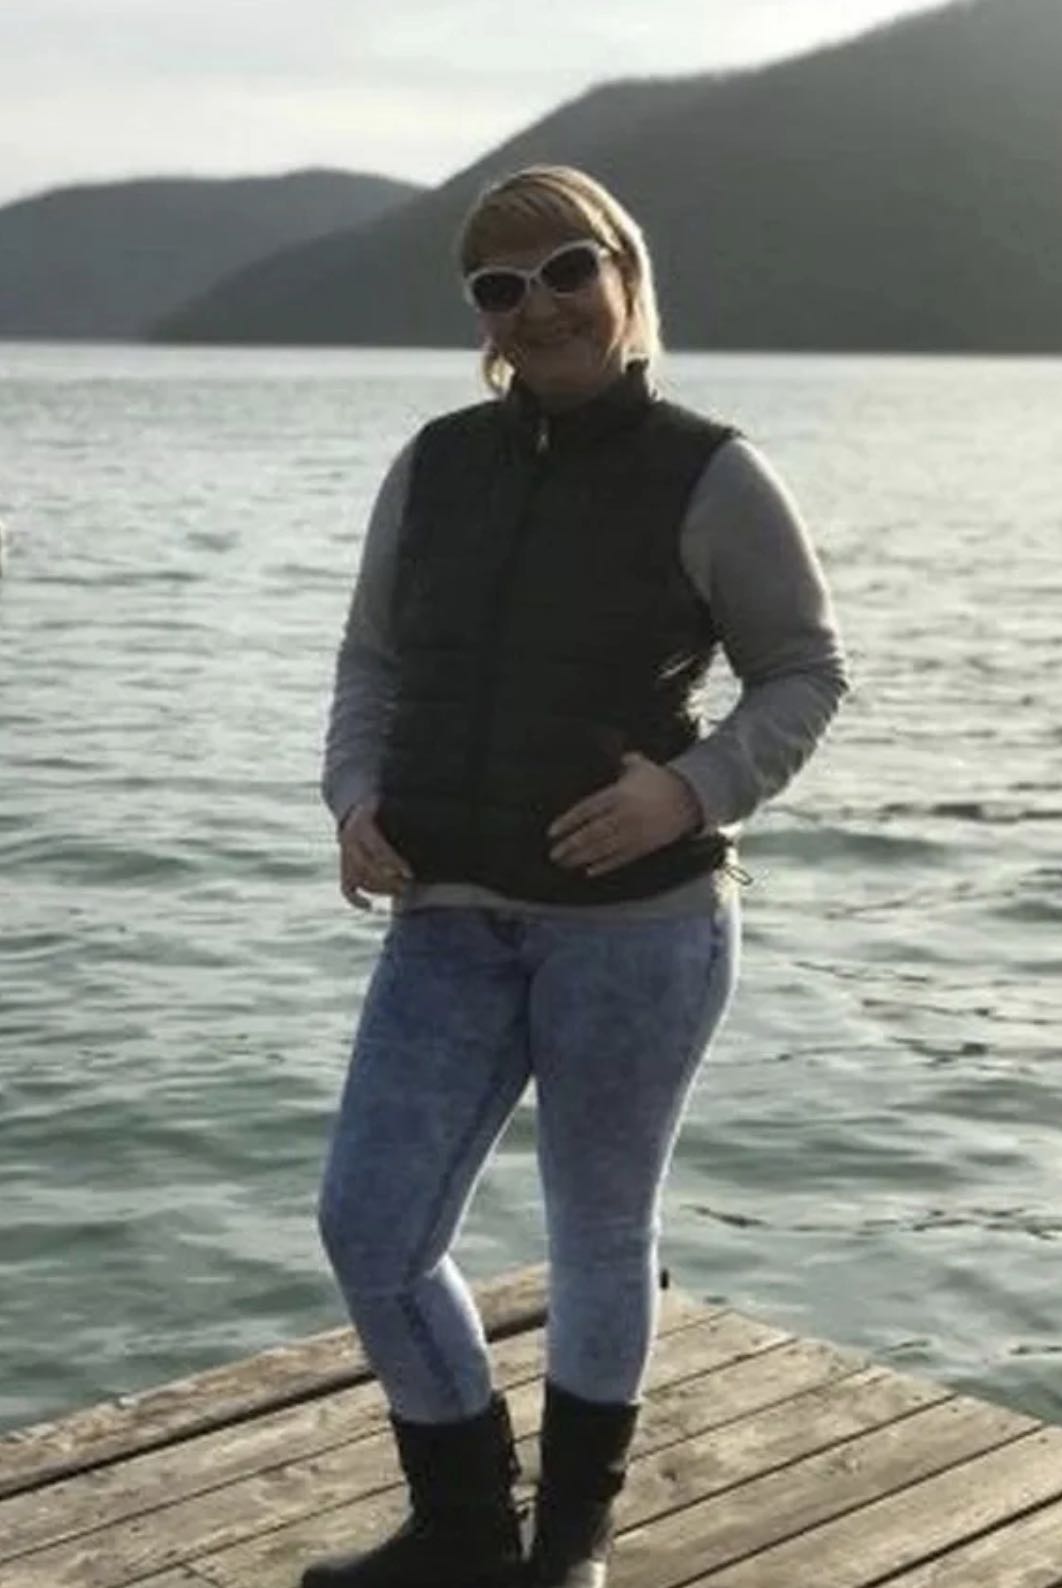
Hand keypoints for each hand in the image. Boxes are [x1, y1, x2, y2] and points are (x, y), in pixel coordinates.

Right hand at [338, 796, 412, 909]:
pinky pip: (345, 888)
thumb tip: (430, 807)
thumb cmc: (379, 805)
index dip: (393, 862)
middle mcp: (349, 841)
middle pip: (368, 869)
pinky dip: (355, 900)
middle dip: (389, 881)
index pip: (377, 848)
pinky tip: (370, 907)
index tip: (409, 873)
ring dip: (379, 891)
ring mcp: (344, 855)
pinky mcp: (344, 867)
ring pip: (359, 880)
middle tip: (407, 886)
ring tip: (400, 892)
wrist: (354, 807)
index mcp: (362, 825)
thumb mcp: (384, 801)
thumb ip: (398, 806)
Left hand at [548, 752, 701, 876]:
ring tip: (565, 864)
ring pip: (604, 849)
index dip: (568, 821)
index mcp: (619, 795)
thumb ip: (620, 762)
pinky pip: (621, 858)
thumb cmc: (661, 779)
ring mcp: (635, 832)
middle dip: (571, 845)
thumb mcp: (639, 766)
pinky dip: (605, 866)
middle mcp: (625, 815)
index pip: (587, 810)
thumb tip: (607, 752)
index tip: (552, 832)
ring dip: (582, 857)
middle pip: (592, 833)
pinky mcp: (645, 845)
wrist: (690, 796)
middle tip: (554, 853)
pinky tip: (589, 871)